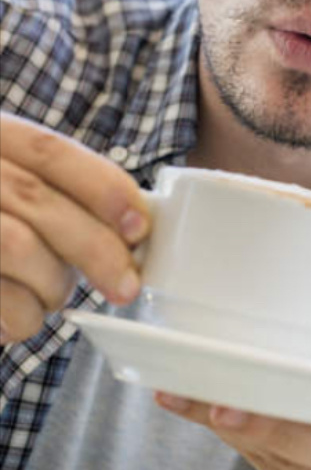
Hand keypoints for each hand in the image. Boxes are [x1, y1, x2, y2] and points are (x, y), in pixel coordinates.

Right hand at [0, 112, 150, 343]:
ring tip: (51, 296)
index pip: (50, 151)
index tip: (139, 228)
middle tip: (125, 286)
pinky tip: (19, 317)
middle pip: (38, 200)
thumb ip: (58, 193)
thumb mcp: (13, 185)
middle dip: (96, 249)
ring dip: (52, 285)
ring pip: (16, 246)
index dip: (103, 187)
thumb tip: (131, 229)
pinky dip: (20, 317)